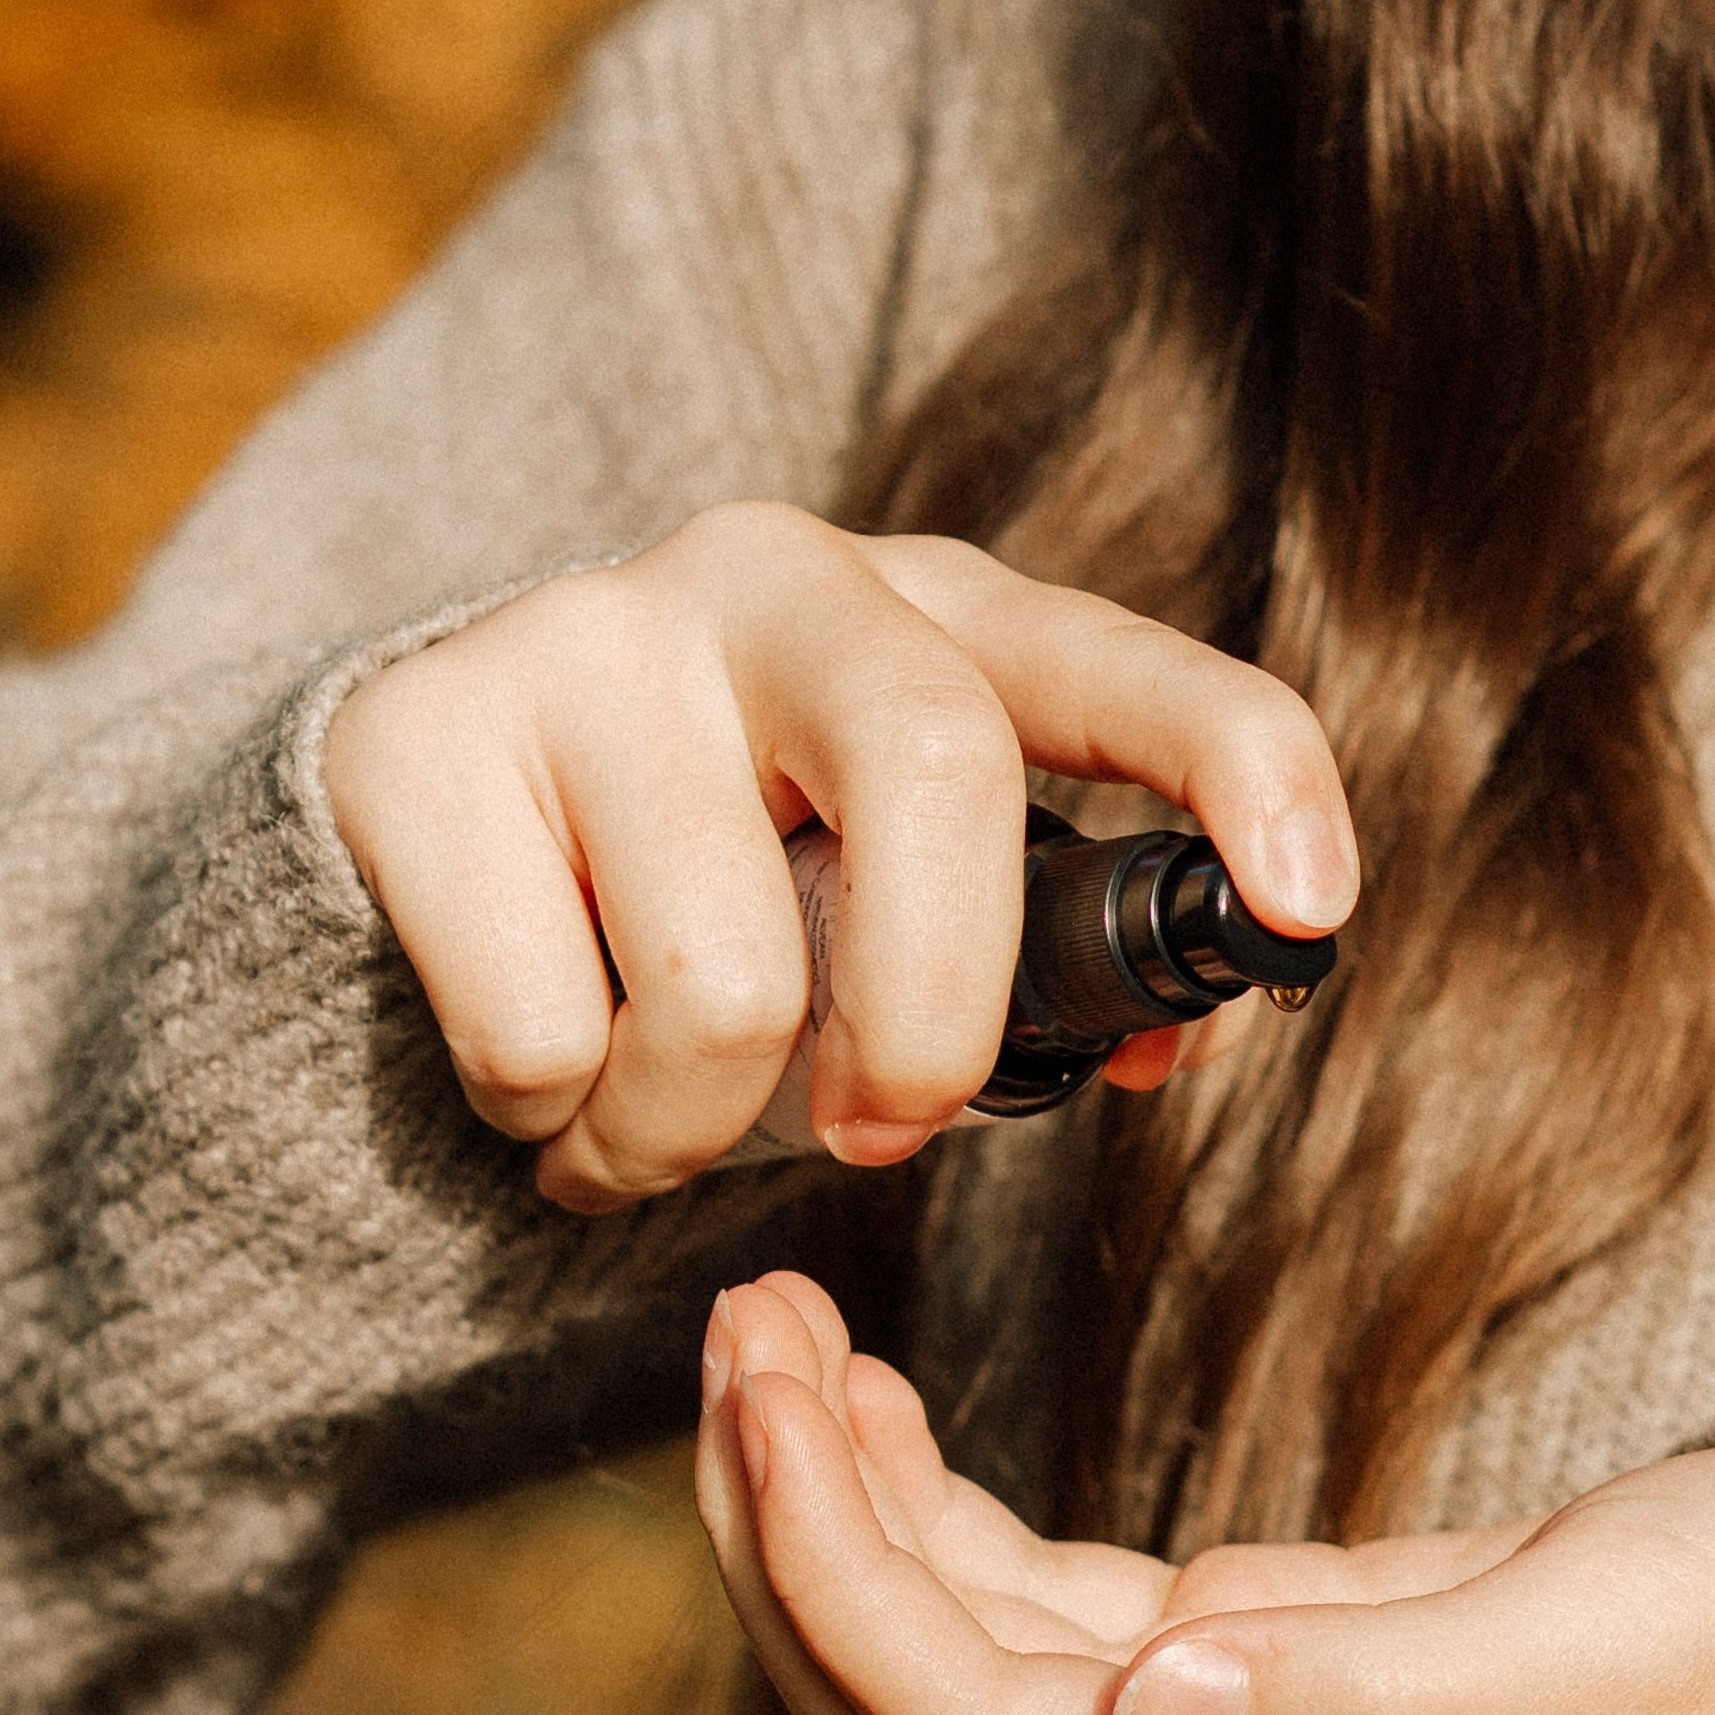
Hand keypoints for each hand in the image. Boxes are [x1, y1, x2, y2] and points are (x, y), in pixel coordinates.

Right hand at [321, 503, 1354, 1213]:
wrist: (406, 825)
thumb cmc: (709, 875)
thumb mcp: (881, 886)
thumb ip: (1027, 953)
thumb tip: (1166, 1044)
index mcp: (926, 613)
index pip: (1115, 660)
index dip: (1236, 764)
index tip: (1308, 906)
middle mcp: (767, 578)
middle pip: (932, 771)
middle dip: (931, 1021)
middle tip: (869, 1136)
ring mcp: (584, 635)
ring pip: (724, 976)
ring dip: (689, 1132)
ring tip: (645, 1115)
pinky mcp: (422, 733)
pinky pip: (536, 1031)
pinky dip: (551, 1120)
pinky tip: (537, 1073)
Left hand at [697, 1271, 1714, 1714]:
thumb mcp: (1607, 1658)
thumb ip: (1381, 1699)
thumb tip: (1148, 1702)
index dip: (834, 1569)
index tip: (771, 1386)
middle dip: (780, 1531)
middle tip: (732, 1327)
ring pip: (934, 1656)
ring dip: (825, 1504)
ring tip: (768, 1330)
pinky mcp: (1232, 1661)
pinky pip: (1012, 1603)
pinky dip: (915, 1499)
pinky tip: (870, 1398)